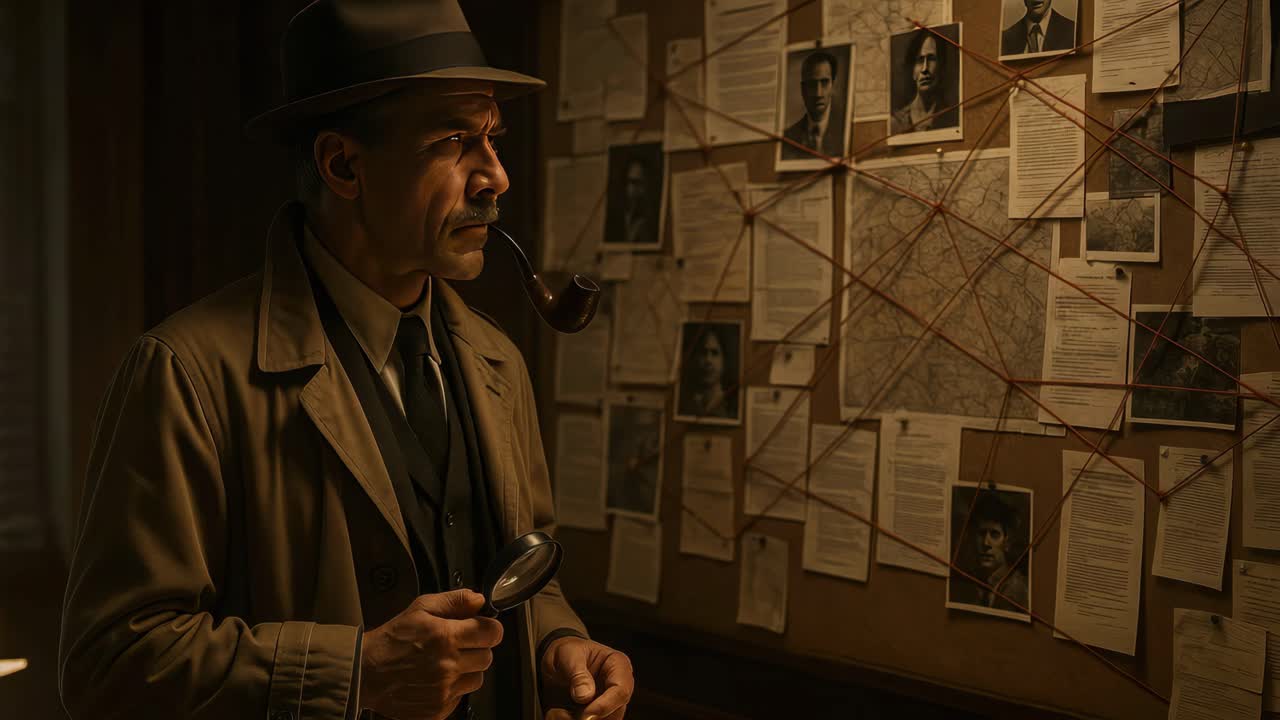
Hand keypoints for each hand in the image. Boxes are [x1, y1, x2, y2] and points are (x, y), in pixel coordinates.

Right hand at [359, 589, 503, 719]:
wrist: (366, 673)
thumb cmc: (392, 640)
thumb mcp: (420, 608)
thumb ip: (454, 601)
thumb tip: (479, 600)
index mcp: (445, 637)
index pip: (492, 633)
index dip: (489, 628)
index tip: (481, 628)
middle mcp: (448, 666)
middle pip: (487, 657)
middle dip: (477, 648)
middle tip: (457, 645)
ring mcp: (443, 692)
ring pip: (477, 679)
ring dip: (467, 670)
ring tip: (444, 663)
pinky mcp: (438, 710)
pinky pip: (460, 697)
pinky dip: (452, 689)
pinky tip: (435, 679)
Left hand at [540, 637, 633, 719]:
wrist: (557, 662)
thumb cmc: (567, 652)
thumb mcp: (568, 655)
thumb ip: (577, 674)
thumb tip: (585, 696)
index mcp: (618, 665)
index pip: (621, 691)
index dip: (605, 706)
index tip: (585, 715)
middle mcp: (618, 687)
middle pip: (615, 713)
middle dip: (588, 718)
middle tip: (561, 713)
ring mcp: (609, 704)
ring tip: (556, 711)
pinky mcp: (598, 716)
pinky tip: (557, 713)